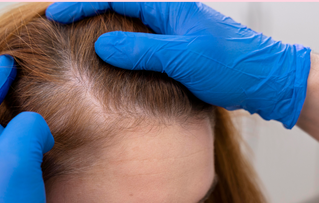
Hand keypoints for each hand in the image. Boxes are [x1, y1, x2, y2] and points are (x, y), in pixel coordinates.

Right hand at [46, 2, 310, 128]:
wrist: (264, 79)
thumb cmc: (231, 65)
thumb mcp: (183, 58)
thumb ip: (141, 50)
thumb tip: (100, 44)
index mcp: (168, 6)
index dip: (81, 4)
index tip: (54, 15)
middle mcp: (167, 14)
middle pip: (117, 6)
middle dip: (86, 12)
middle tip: (58, 25)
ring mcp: (172, 32)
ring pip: (127, 26)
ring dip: (101, 30)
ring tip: (74, 41)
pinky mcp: (176, 49)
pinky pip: (140, 43)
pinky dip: (120, 48)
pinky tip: (110, 61)